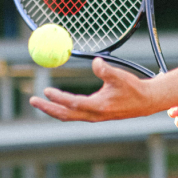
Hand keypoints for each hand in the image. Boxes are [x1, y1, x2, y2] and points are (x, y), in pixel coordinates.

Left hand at [30, 58, 157, 120]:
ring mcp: (93, 116)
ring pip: (68, 116)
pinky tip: (57, 102)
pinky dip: (62, 109)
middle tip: (32, 100)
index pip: (73, 103)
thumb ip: (106, 70)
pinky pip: (73, 114)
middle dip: (47, 108)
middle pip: (65, 115)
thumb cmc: (133, 88)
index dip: (59, 98)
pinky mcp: (94, 115)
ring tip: (39, 101)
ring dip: (52, 109)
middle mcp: (94, 115)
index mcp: (99, 106)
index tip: (46, 90)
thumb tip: (95, 61)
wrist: (145, 102)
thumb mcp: (120, 76)